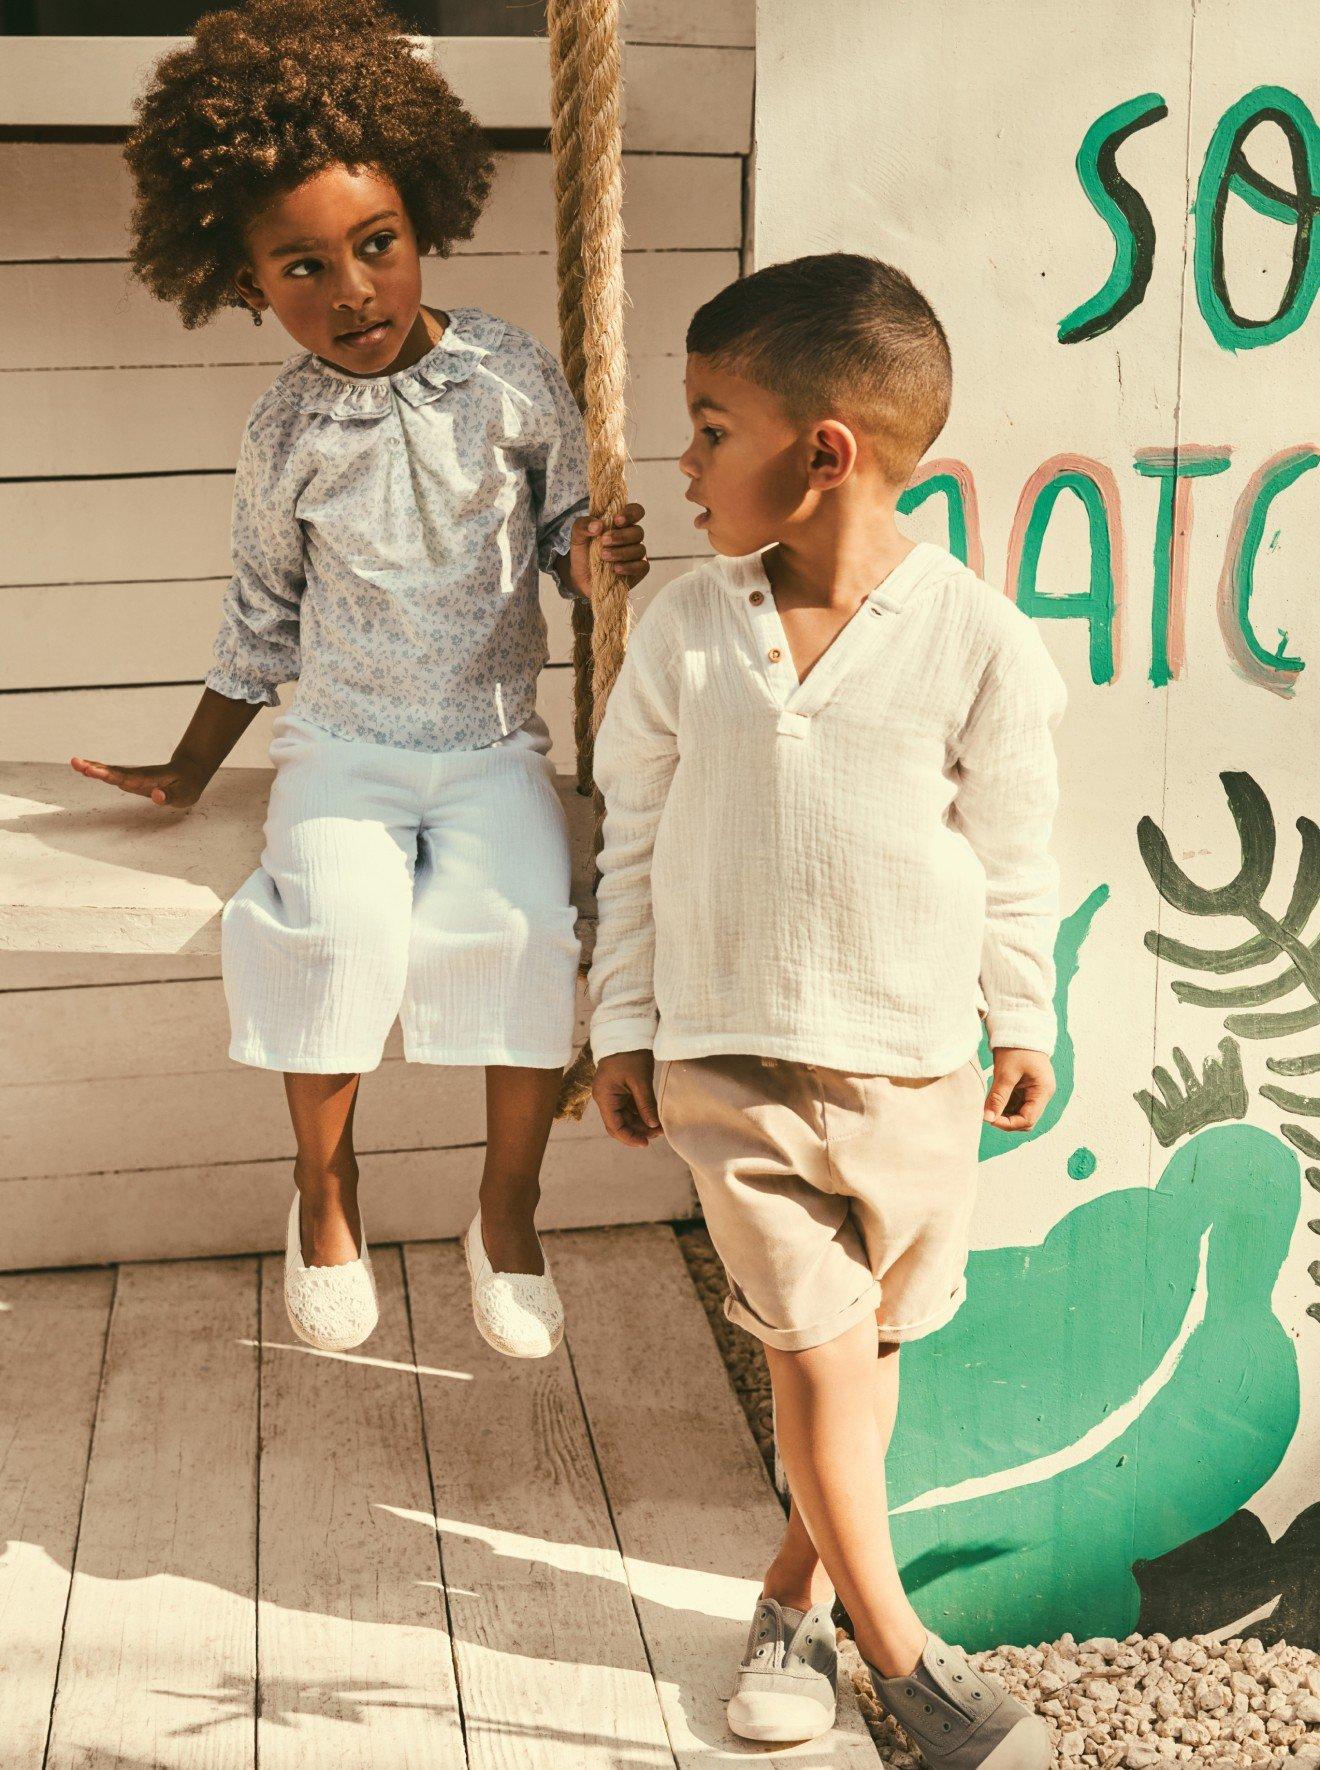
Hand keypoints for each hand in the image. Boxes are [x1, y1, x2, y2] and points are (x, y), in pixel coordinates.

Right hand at [69, 754, 208, 808]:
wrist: (189, 772)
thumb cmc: (187, 786)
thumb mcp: (184, 794)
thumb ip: (170, 796)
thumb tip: (157, 796)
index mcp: (150, 778)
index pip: (129, 777)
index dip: (113, 775)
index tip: (97, 772)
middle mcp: (138, 775)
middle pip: (115, 772)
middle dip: (97, 769)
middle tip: (77, 764)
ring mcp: (133, 776)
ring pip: (111, 771)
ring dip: (93, 768)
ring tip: (75, 763)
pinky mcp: (130, 779)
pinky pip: (112, 774)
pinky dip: (98, 771)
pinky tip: (83, 769)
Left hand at [565, 502, 648, 598]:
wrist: (580, 577)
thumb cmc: (584, 552)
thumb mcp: (577, 536)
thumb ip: (583, 525)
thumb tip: (598, 525)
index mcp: (621, 523)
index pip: (636, 511)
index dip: (631, 513)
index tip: (617, 520)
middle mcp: (632, 537)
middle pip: (638, 531)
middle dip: (621, 536)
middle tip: (604, 541)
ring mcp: (636, 554)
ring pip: (640, 549)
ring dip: (621, 552)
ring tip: (604, 556)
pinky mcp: (638, 570)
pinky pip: (642, 567)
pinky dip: (629, 567)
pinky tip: (616, 569)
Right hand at [593, 1049, 663, 1147]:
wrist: (625, 1033)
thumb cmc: (630, 1054)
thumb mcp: (640, 1080)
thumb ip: (646, 1104)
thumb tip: (653, 1125)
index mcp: (605, 1097)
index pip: (614, 1126)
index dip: (629, 1137)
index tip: (646, 1143)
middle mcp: (606, 1098)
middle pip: (619, 1124)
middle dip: (637, 1132)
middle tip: (657, 1135)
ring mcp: (612, 1095)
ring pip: (625, 1117)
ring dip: (641, 1124)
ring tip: (659, 1127)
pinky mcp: (620, 1091)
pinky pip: (629, 1108)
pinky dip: (641, 1114)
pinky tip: (653, 1117)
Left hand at [982, 1048, 1054, 1131]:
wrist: (1019, 1027)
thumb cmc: (1016, 1047)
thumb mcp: (1006, 1073)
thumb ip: (998, 1097)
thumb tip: (987, 1118)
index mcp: (1043, 1091)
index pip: (1027, 1119)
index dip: (1008, 1123)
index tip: (989, 1119)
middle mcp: (1041, 1094)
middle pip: (1024, 1119)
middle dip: (1006, 1120)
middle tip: (987, 1114)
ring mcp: (1034, 1091)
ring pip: (1018, 1112)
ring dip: (1003, 1112)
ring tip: (987, 1105)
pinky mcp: (1026, 1087)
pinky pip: (1015, 1102)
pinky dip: (1003, 1104)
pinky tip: (992, 1099)